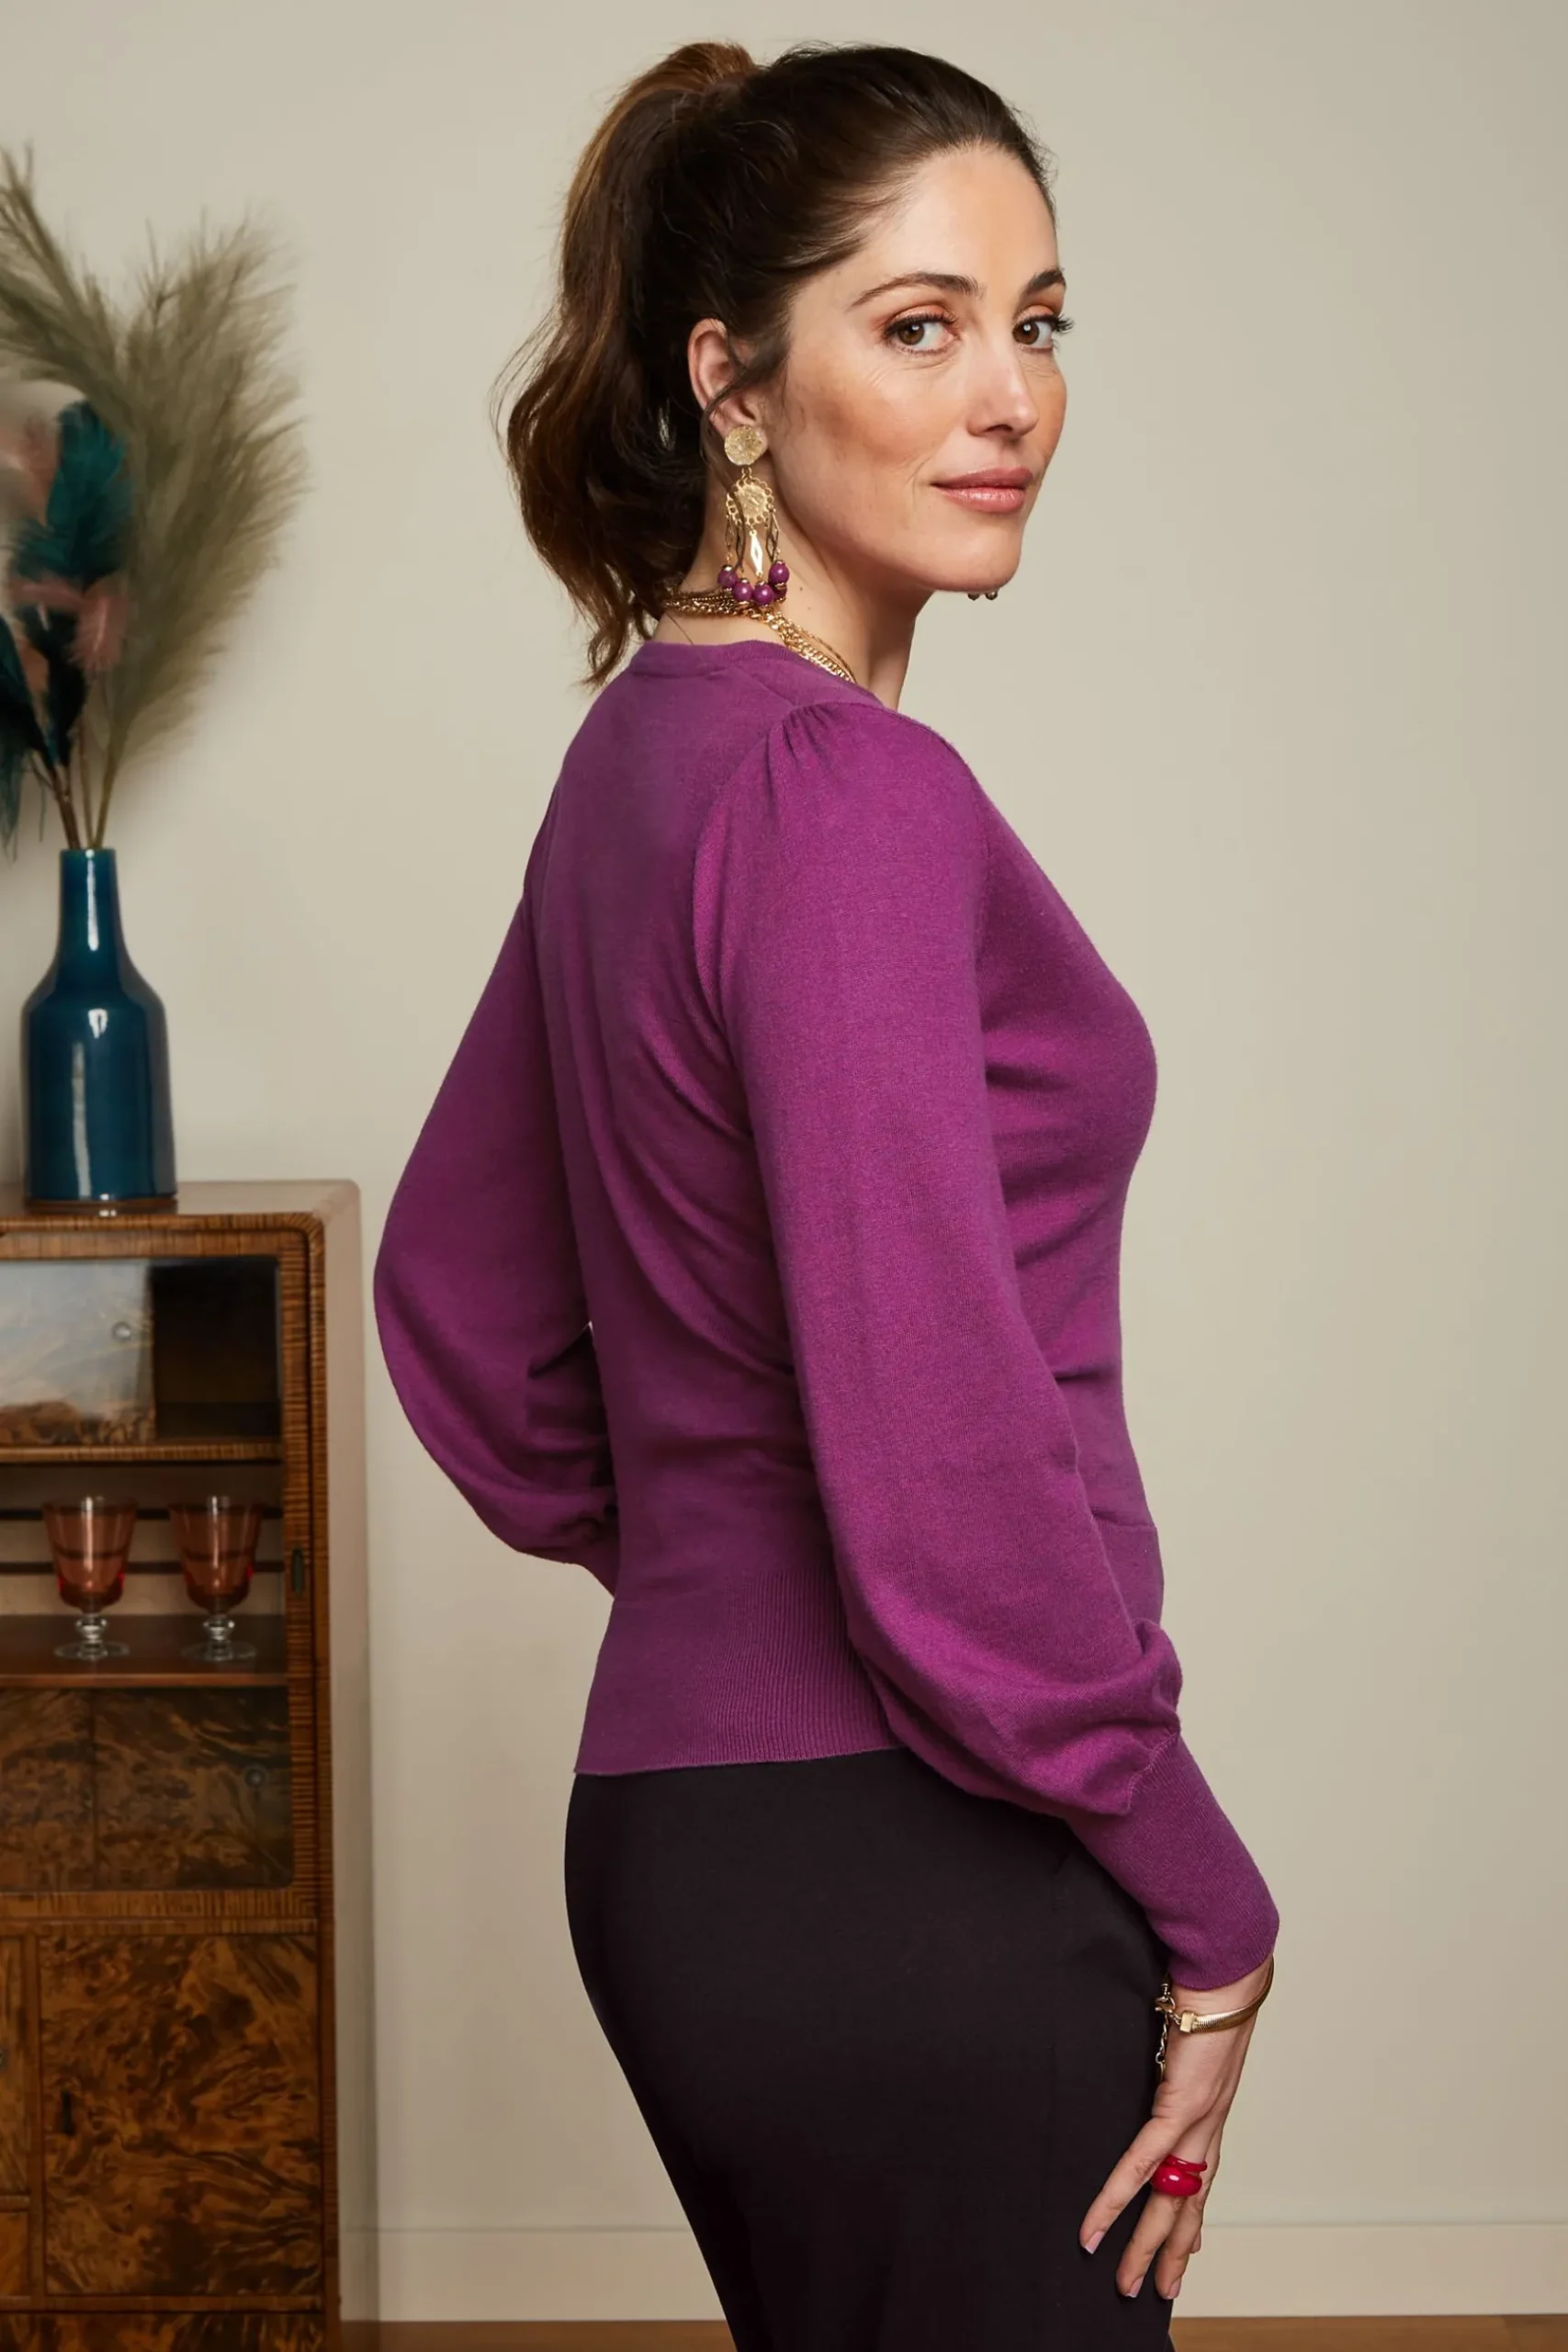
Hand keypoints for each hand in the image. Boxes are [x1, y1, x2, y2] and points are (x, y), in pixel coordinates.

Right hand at [1078, 1953, 1272, 2302]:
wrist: (1226, 1973)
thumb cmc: (1208, 1992)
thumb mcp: (1190, 2036)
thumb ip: (1176, 2057)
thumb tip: (1161, 2053)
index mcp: (1210, 2111)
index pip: (1202, 2178)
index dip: (1193, 2217)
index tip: (1191, 2249)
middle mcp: (1209, 2127)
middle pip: (1187, 2205)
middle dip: (1170, 2252)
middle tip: (1156, 2290)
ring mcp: (1198, 2122)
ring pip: (1168, 2201)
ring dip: (1146, 2245)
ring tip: (1127, 2281)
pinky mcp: (1180, 2108)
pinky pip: (1142, 2163)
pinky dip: (1117, 2197)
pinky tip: (1098, 2223)